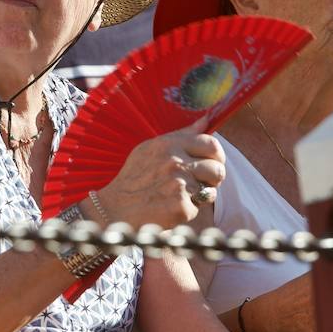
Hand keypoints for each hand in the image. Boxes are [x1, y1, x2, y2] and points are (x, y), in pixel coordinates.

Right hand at [96, 120, 222, 227]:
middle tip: (200, 183)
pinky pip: (199, 208)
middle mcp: (175, 162)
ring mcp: (179, 185)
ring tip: (182, 195)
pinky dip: (188, 211)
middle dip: (213, 178)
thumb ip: (181, 134)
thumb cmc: (134, 177)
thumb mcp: (151, 148)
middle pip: (217, 169)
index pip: (211, 144)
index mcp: (169, 145)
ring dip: (201, 196)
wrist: (116, 208)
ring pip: (210, 190)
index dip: (217, 156)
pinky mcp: (180, 206)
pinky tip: (171, 208)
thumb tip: (206, 120)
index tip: (211, 163)